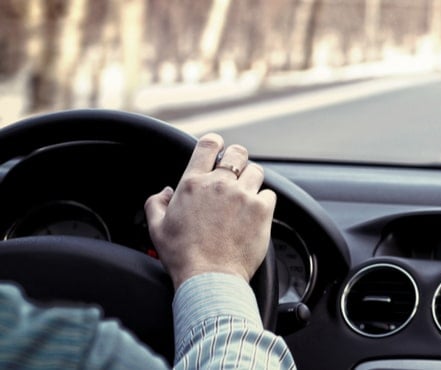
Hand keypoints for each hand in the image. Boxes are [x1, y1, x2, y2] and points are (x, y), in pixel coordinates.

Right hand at [144, 133, 275, 288]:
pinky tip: (256, 214)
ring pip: (256, 171)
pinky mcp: (262, 209)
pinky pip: (269, 194)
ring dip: (252, 181)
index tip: (218, 149)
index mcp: (193, 183)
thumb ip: (156, 203)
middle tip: (236, 174)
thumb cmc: (183, 257)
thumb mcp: (157, 228)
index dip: (216, 143)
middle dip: (237, 160)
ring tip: (246, 198)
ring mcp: (242, 195)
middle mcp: (219, 184)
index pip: (208, 144)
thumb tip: (166, 192)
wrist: (209, 278)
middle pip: (238, 152)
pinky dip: (265, 202)